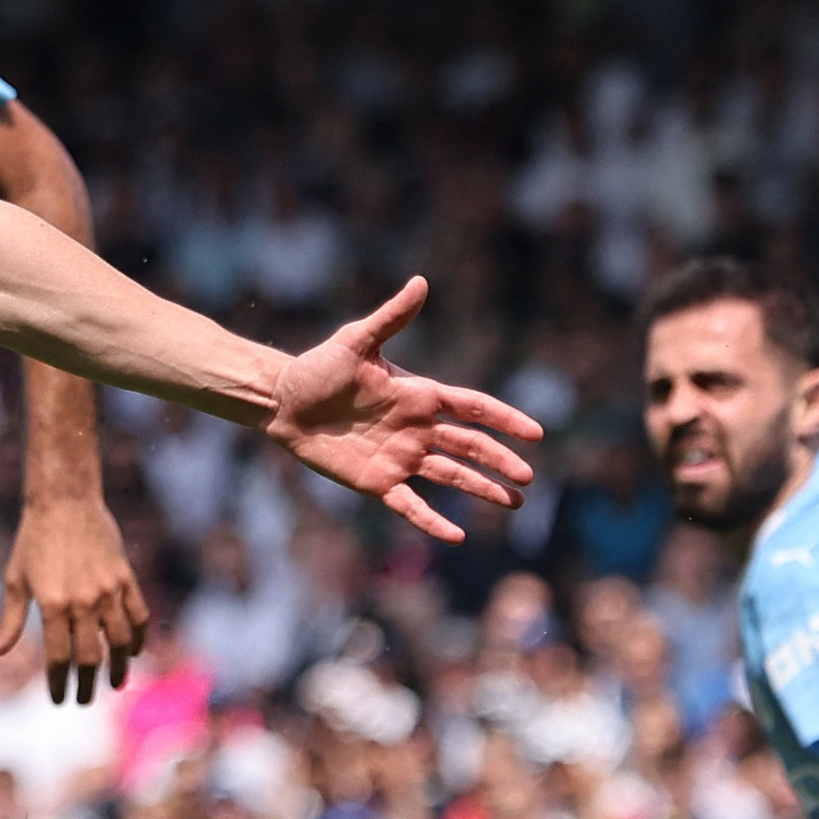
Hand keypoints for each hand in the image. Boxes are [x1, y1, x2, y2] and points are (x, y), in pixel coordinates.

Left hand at [0, 491, 151, 704]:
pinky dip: (138, 637)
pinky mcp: (125, 577)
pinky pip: (138, 615)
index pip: (59, 658)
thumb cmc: (33, 540)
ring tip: (115, 683)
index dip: (59, 683)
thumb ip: (11, 621)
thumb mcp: (15, 580)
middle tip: (86, 699)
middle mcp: (83, 601)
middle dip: (88, 684)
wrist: (64, 500)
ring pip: (120, 641)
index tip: (59, 699)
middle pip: (91, 657)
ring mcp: (108, 589)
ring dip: (118, 667)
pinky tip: (133, 651)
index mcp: (52, 605)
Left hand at [261, 279, 544, 541]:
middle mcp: (417, 428)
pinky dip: (432, 521)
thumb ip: (392, 318)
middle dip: (500, 461)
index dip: (504, 420)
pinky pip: (411, 505)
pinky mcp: (377, 482)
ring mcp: (400, 457)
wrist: (284, 401)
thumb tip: (420, 282)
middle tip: (528, 476)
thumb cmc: (319, 368)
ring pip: (451, 476)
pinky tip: (457, 535)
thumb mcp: (356, 341)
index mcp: (420, 395)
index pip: (473, 408)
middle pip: (469, 446)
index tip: (535, 433)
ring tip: (513, 503)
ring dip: (481, 489)